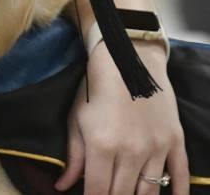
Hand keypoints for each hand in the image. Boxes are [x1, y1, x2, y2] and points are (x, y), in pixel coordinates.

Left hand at [54, 41, 188, 194]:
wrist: (127, 61)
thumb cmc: (94, 90)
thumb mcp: (76, 121)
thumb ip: (73, 158)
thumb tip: (62, 187)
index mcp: (102, 146)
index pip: (97, 192)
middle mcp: (131, 151)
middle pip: (122, 194)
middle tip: (106, 194)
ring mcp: (156, 147)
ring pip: (149, 191)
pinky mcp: (175, 140)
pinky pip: (181, 175)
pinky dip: (177, 192)